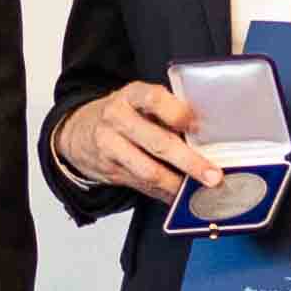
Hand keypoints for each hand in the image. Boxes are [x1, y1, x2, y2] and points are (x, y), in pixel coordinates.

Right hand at [57, 81, 218, 203]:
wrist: (78, 131)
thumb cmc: (121, 115)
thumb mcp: (138, 102)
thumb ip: (166, 113)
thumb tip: (203, 138)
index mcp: (130, 95)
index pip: (154, 98)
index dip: (177, 113)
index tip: (197, 126)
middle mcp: (117, 118)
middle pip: (157, 142)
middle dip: (189, 162)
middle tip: (212, 175)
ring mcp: (110, 146)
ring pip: (149, 170)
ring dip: (177, 184)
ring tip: (197, 190)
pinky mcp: (109, 170)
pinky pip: (142, 184)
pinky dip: (163, 191)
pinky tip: (177, 194)